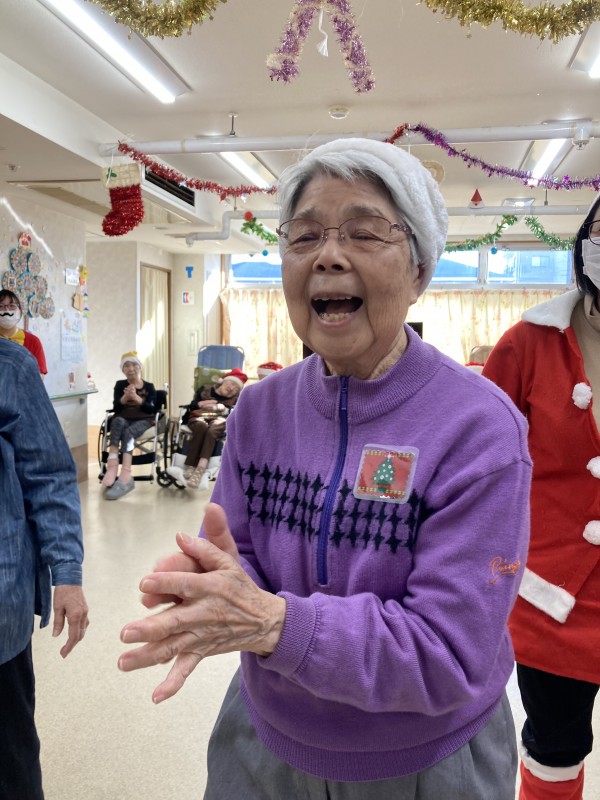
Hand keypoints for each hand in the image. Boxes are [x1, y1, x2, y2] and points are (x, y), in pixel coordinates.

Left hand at [52, 585, 89, 657]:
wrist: (71, 579)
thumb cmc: (62, 592)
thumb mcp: (57, 608)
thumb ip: (58, 623)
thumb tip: (56, 636)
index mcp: (75, 616)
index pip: (73, 636)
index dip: (68, 647)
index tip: (63, 654)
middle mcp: (83, 615)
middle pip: (80, 635)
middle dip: (72, 645)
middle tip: (63, 652)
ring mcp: (85, 612)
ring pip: (83, 630)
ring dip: (76, 638)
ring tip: (68, 644)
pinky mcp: (85, 610)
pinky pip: (84, 624)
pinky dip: (79, 631)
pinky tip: (74, 631)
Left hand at [118, 504, 285, 703]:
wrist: (264, 620)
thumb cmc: (240, 586)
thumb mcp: (228, 561)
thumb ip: (205, 546)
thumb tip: (180, 536)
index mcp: (210, 587)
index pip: (184, 583)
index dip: (165, 582)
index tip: (143, 584)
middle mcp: (204, 613)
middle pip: (174, 621)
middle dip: (150, 628)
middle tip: (127, 633)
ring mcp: (201, 635)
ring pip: (172, 647)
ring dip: (148, 656)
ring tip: (124, 662)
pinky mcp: (202, 651)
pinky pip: (186, 668)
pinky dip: (173, 683)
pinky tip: (156, 696)